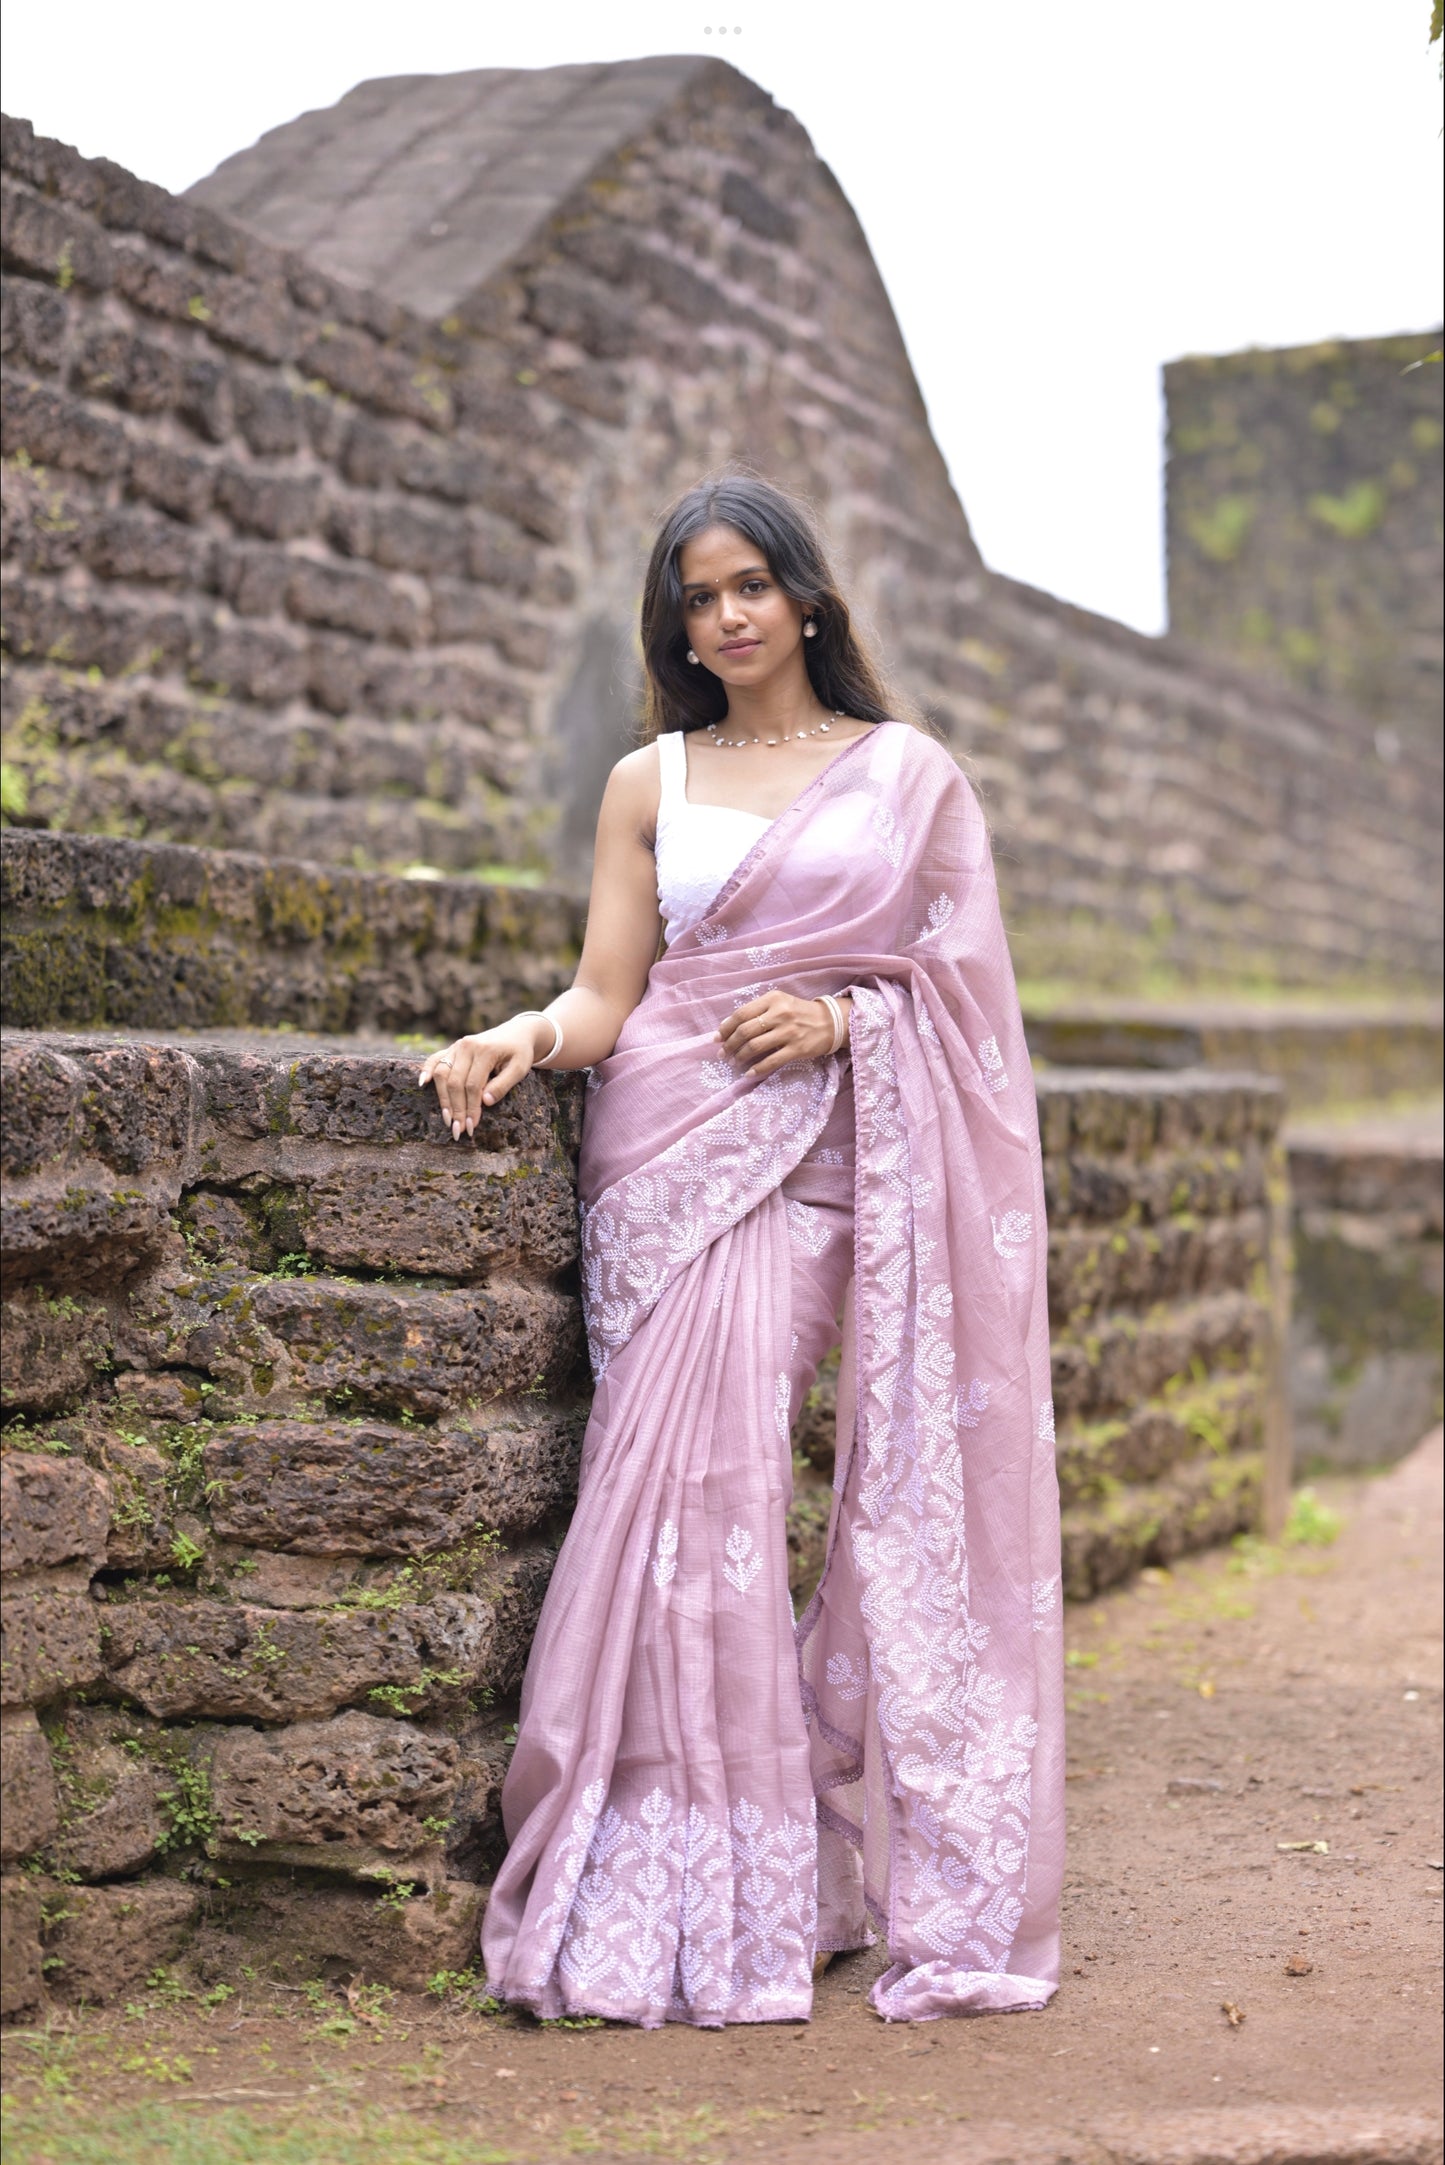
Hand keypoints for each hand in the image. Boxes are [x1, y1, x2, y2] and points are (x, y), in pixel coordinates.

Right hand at [417, 1017, 550, 1137]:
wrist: (516, 1033)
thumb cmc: (519, 1052)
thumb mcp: (520, 1068)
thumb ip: (503, 1084)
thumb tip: (485, 1102)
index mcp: (485, 1051)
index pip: (473, 1085)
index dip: (471, 1107)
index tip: (472, 1126)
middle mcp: (467, 1046)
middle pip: (455, 1082)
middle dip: (456, 1108)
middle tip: (458, 1130)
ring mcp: (457, 1046)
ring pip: (442, 1074)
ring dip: (443, 1099)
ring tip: (447, 1119)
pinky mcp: (452, 1048)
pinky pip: (435, 1059)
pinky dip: (426, 1070)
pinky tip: (423, 1084)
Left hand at [718, 991, 848, 1078]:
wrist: (830, 1022)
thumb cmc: (798, 1013)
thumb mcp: (779, 1003)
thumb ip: (757, 1011)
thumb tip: (728, 1028)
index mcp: (772, 999)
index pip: (741, 1014)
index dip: (726, 1028)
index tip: (717, 1038)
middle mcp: (780, 1014)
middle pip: (745, 1031)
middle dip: (730, 1045)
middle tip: (723, 1054)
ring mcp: (789, 1032)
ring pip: (755, 1046)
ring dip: (740, 1057)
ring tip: (734, 1062)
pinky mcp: (797, 1049)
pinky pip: (771, 1061)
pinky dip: (757, 1069)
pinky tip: (749, 1074)